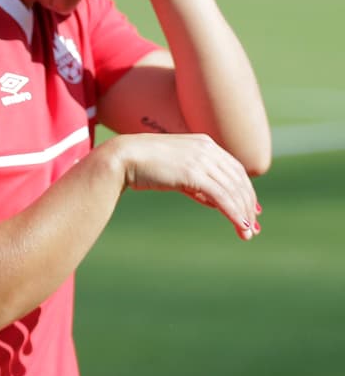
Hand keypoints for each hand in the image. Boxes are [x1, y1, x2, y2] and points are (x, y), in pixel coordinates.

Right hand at [111, 133, 260, 239]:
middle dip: (248, 204)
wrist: (123, 157)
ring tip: (246, 232)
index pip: (235, 169)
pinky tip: (239, 225)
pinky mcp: (193, 173)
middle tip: (252, 226)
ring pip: (233, 190)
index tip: (251, 209)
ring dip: (243, 213)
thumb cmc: (144, 165)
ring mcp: (201, 159)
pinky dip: (234, 212)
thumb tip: (215, 201)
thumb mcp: (177, 171)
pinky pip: (222, 196)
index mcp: (204, 143)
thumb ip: (197, 183)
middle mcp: (207, 149)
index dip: (246, 190)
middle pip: (239, 180)